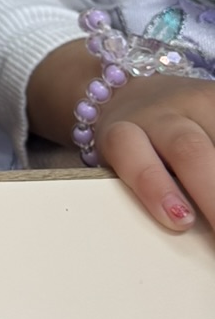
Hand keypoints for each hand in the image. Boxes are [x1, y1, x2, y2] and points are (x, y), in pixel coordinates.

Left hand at [29, 40, 214, 230]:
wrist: (113, 86)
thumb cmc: (120, 145)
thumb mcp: (112, 165)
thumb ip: (131, 191)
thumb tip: (161, 232)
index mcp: (122, 134)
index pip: (134, 155)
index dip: (155, 186)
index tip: (177, 220)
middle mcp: (162, 113)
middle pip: (188, 149)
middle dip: (211, 193)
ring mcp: (197, 101)